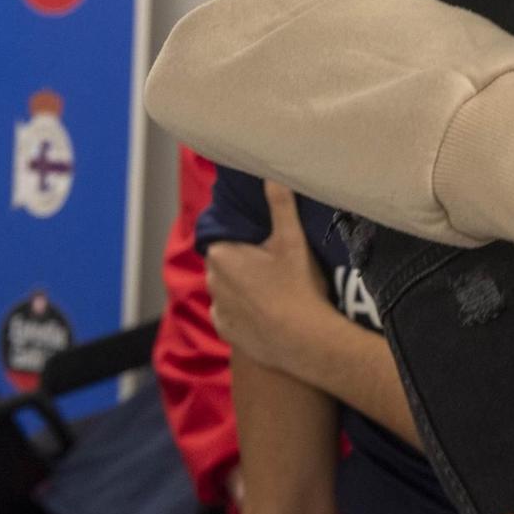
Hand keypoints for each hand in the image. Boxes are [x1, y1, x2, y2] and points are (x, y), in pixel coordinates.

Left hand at [206, 181, 332, 374]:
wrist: (303, 339)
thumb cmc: (296, 284)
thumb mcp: (292, 239)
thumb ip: (280, 205)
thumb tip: (271, 174)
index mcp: (221, 254)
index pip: (226, 237)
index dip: (247, 240)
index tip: (269, 245)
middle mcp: (210, 281)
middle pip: (227, 263)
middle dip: (245, 262)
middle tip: (277, 265)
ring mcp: (217, 309)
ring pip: (229, 289)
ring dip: (244, 288)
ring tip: (276, 291)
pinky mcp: (226, 333)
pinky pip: (232, 315)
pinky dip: (245, 312)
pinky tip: (268, 313)